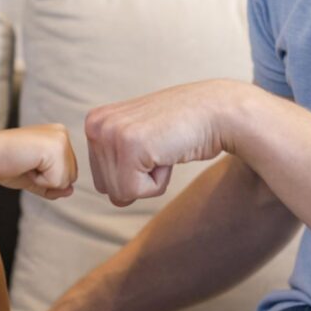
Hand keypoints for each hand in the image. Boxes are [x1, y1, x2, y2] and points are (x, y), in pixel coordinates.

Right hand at [0, 124, 77, 198]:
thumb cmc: (4, 163)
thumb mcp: (34, 177)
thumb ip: (54, 185)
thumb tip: (71, 191)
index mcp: (58, 136)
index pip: (68, 172)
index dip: (45, 177)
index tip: (26, 162)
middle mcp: (63, 133)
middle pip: (70, 176)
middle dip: (46, 179)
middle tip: (25, 163)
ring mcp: (61, 139)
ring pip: (65, 180)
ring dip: (42, 180)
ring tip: (26, 163)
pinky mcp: (56, 148)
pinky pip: (57, 181)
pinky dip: (39, 181)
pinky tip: (26, 164)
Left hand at [85, 79, 249, 204]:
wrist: (215, 111)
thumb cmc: (182, 129)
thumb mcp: (138, 137)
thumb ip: (117, 159)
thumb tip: (113, 198)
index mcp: (94, 122)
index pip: (101, 179)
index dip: (133, 173)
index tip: (152, 144)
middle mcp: (95, 125)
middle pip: (106, 188)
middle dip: (139, 178)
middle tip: (160, 147)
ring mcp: (110, 134)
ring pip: (120, 193)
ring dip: (150, 179)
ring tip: (164, 148)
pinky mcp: (128, 146)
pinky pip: (135, 192)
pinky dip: (158, 182)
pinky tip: (168, 152)